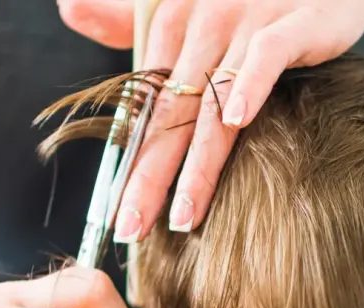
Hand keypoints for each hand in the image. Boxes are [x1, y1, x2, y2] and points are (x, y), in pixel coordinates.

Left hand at [58, 0, 363, 238]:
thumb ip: (132, 19)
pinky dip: (251, 85)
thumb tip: (69, 11)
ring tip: (184, 215)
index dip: (131, 163)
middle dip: (149, 177)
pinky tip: (238, 123)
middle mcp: (202, 21)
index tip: (119, 214)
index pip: (144, 107)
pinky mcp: (293, 20)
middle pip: (169, 113)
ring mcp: (247, 19)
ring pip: (212, 99)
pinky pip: (267, 54)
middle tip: (133, 229)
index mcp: (172, 23)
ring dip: (197, 162)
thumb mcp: (195, 7)